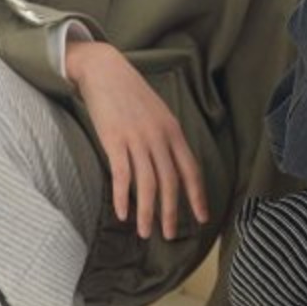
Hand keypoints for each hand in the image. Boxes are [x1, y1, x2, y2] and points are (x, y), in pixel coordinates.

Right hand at [67, 40, 207, 239]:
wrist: (105, 70)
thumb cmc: (130, 93)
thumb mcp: (158, 113)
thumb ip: (166, 137)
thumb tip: (173, 164)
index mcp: (173, 130)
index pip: (191, 169)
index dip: (197, 196)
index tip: (202, 217)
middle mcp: (159, 136)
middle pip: (170, 182)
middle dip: (171, 212)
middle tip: (170, 235)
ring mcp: (136, 138)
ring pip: (146, 184)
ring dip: (146, 212)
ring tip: (144, 232)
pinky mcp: (114, 140)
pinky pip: (122, 175)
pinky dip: (122, 197)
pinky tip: (123, 213)